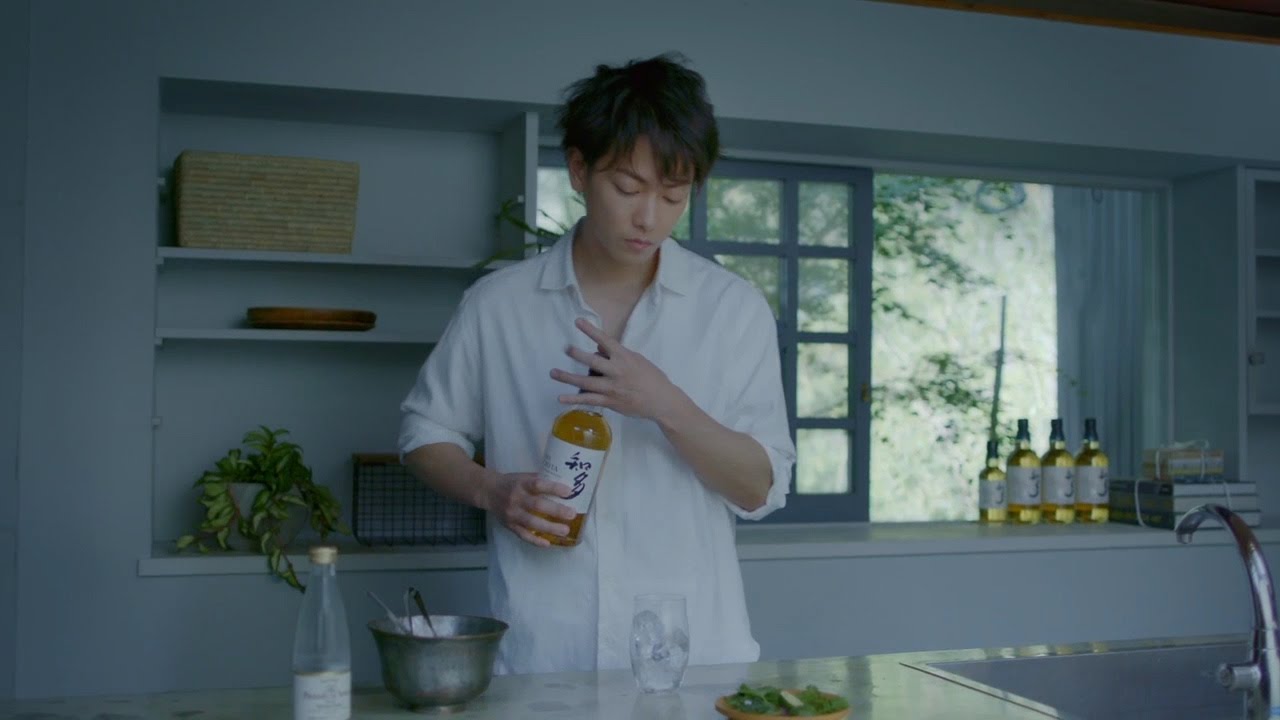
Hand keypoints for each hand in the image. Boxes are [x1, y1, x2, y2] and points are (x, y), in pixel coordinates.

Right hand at [481, 471, 575, 547]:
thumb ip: (540, 481)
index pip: (538, 485)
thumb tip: (564, 486)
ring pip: (531, 522)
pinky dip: (535, 540)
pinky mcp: (509, 525)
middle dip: (556, 510)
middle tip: (571, 514)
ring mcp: (512, 513)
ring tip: (565, 531)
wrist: (488, 492)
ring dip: (549, 528)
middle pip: (536, 505)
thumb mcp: (524, 476)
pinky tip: (548, 543)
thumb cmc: (512, 483)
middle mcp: (516, 498)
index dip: (553, 488)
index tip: (569, 492)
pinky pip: (523, 535)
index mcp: (521, 483)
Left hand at [550, 318, 685, 421]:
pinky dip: (574, 399)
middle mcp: (616, 371)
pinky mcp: (610, 401)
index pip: (605, 341)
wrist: (662, 400)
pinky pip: (589, 400)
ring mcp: (612, 387)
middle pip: (593, 361)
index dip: (591, 331)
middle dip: (577, 354)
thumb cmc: (652, 377)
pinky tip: (561, 398)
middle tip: (565, 348)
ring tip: (553, 373)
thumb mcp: (637, 360)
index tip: (578, 321)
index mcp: (624, 357)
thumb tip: (598, 347)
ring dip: (568, 377)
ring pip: (586, 382)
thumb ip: (617, 354)